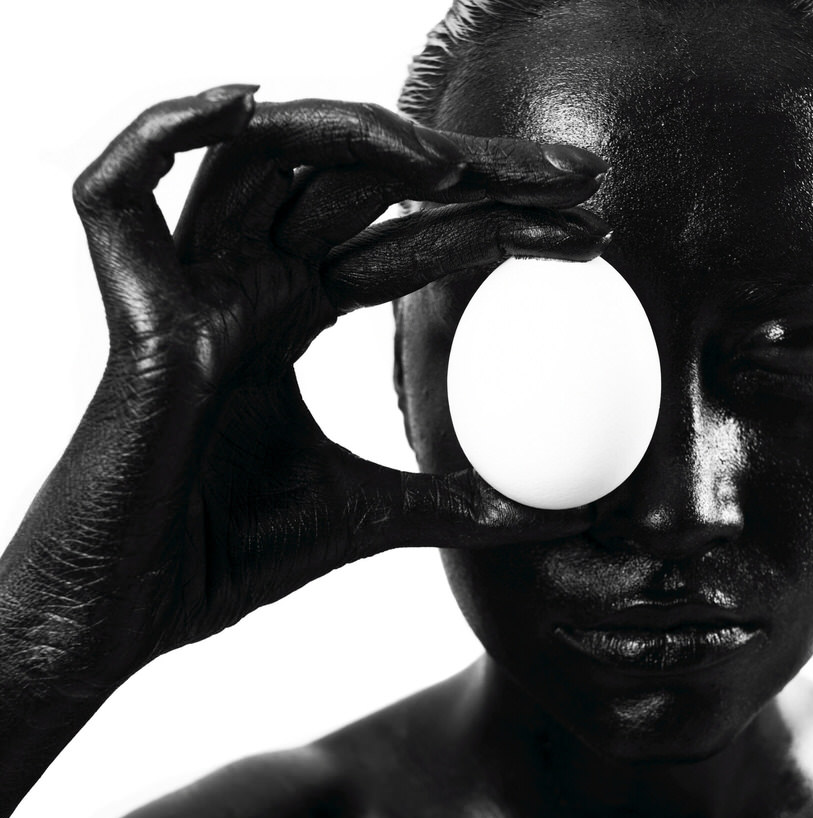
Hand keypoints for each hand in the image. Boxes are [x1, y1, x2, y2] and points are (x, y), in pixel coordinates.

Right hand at [65, 84, 609, 677]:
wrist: (135, 612)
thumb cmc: (231, 555)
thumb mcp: (376, 516)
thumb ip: (464, 504)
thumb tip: (571, 514)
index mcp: (289, 313)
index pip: (408, 239)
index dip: (498, 226)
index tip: (586, 236)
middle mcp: (244, 282)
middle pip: (360, 181)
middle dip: (473, 163)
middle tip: (578, 174)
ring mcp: (189, 288)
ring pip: (265, 160)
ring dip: (364, 139)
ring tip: (466, 165)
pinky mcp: (134, 314)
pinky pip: (120, 195)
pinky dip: (164, 135)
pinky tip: (247, 103)